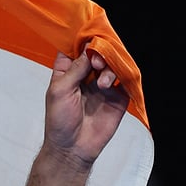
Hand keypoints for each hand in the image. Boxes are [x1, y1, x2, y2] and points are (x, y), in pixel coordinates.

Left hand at [43, 49, 129, 167]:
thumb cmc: (59, 120)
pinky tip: (115, 83)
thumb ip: (76, 68)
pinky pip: (126, 79)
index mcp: (67, 72)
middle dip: (100, 52)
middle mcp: (86, 75)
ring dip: (110, 68)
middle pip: (97, 52)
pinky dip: (124, 75)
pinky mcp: (117, 97)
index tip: (89, 37)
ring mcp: (102, 85)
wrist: (73, 148)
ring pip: (112, 63)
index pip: (75, 47)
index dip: (82, 39)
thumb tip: (89, 47)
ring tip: (103, 84)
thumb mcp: (60, 90)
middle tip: (97, 63)